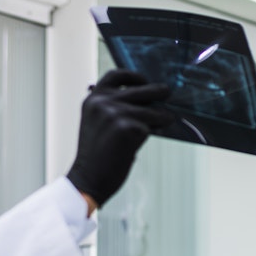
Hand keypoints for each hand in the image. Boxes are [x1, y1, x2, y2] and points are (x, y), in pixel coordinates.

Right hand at [66, 69, 172, 208]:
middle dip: (158, 91)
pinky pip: (150, 127)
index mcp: (93, 99)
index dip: (133, 76)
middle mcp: (102, 102)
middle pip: (141, 89)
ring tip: (166, 121)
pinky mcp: (127, 128)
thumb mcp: (97, 124)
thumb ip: (113, 109)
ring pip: (150, 110)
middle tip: (167, 93)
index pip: (116, 75)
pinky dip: (151, 133)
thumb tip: (147, 100)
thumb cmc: (96, 156)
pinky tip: (143, 141)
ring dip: (162, 116)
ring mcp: (115, 113)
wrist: (88, 180)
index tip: (144, 81)